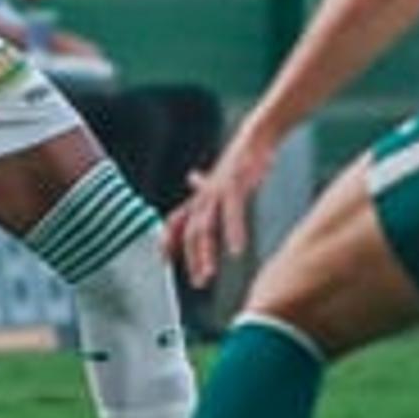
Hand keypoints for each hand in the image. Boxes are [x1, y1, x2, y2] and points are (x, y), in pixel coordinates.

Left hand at [166, 134, 274, 287]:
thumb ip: (204, 184)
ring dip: (204, 252)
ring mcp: (217, 191)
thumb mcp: (219, 175)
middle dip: (190, 258)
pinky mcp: (235, 185)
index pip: (175, 220)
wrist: (255, 135)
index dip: (166, 240)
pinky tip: (237, 250)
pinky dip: (233, 232)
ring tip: (208, 274)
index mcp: (201, 196)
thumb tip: (192, 177)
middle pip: (189, 231)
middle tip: (198, 282)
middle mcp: (204, 196)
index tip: (162, 261)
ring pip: (204, 226)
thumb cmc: (238, 158)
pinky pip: (232, 213)